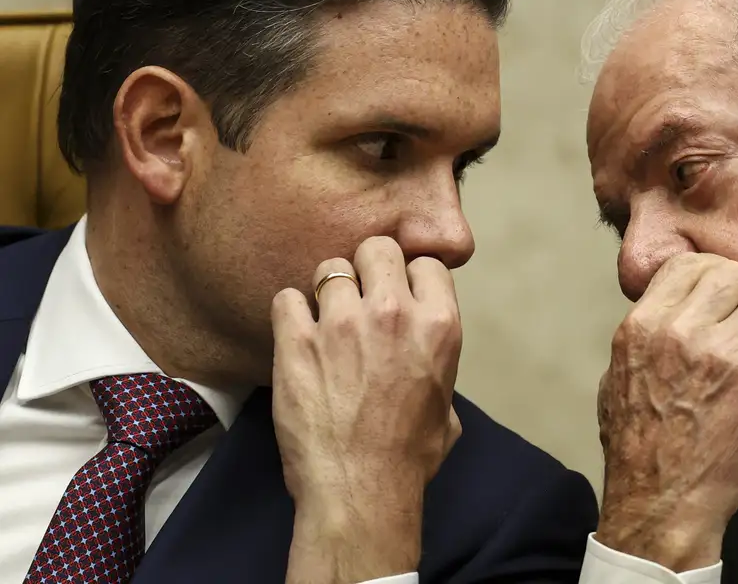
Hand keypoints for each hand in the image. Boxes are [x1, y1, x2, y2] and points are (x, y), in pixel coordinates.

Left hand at [271, 236, 462, 581]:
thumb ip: (438, 365)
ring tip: (324, 321)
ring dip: (328, 291)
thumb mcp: (448, 406)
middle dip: (369, 268)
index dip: (411, 277)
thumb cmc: (408, 457)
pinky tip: (296, 336)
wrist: (359, 491)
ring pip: (330, 267)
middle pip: (378, 248)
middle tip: (360, 296)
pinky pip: (286, 298)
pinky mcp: (297, 340)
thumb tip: (427, 356)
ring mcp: (342, 323)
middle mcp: (393, 312)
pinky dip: (289, 314)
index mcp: (439, 324)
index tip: (400, 295)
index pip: (426, 263)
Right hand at [595, 253, 737, 571]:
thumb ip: (647, 336)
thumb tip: (673, 310)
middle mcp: (680, 331)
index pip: (686, 265)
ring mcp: (722, 355)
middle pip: (733, 275)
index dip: (711, 273)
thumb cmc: (636, 445)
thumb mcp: (618, 376)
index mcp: (642, 326)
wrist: (660, 502)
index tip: (723, 295)